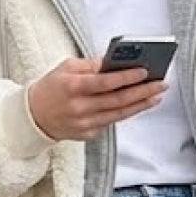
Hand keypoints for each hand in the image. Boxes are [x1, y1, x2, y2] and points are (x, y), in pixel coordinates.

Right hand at [27, 58, 166, 142]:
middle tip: (162, 84)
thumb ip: (92, 65)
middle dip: (143, 91)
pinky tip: (140, 104)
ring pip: (120, 115)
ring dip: (141, 104)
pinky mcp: (88, 134)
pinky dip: (127, 112)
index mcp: (73, 87)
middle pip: (118, 100)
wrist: (33, 116)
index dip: (127, 77)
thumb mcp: (67, 68)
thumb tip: (117, 62)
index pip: (105, 83)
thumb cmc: (52, 87)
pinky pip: (112, 122)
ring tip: (157, 95)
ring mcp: (85, 124)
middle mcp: (80, 108)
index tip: (145, 71)